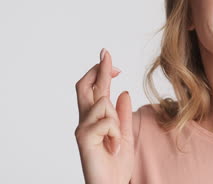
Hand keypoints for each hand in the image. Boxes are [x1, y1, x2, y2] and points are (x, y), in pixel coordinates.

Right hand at [74, 48, 133, 183]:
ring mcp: (82, 129)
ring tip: (117, 139)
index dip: (100, 70)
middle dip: (97, 69)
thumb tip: (124, 92)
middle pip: (84, 86)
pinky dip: (116, 133)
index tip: (108, 54)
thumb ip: (123, 114)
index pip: (95, 88)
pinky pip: (106, 121)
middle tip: (107, 55)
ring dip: (115, 117)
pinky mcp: (83, 139)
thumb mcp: (125, 134)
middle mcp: (85, 121)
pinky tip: (114, 147)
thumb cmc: (116, 164)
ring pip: (102, 103)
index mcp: (96, 118)